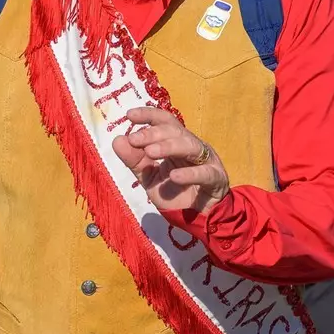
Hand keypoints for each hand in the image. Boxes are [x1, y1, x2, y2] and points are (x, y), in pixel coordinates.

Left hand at [110, 106, 228, 215]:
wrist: (197, 218)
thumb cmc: (174, 193)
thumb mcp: (149, 178)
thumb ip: (135, 161)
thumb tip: (117, 140)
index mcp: (177, 142)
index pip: (164, 122)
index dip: (149, 115)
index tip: (130, 115)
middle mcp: (192, 146)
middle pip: (175, 131)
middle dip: (153, 133)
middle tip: (134, 139)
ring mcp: (206, 161)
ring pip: (190, 146)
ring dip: (169, 146)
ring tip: (150, 152)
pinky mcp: (216, 179)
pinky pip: (204, 173)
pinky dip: (189, 174)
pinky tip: (174, 176)